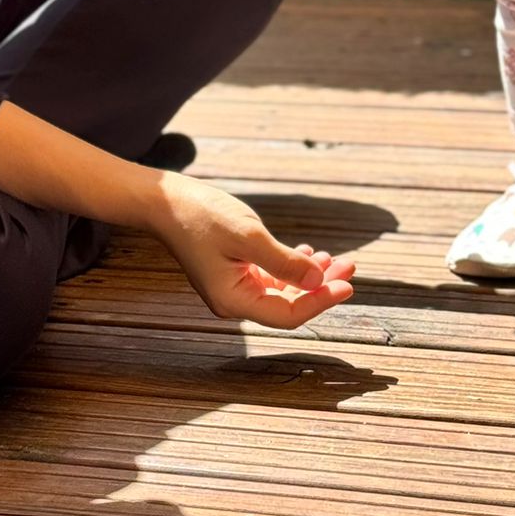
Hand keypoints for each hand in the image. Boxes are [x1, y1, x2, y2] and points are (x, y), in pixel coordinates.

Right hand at [149, 171, 355, 329]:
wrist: (164, 202)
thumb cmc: (201, 215)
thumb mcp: (248, 236)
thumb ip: (284, 262)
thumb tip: (320, 280)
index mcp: (233, 301)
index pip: (288, 314)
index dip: (321, 301)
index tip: (348, 284)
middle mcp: (233, 302)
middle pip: (288, 304)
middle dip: (321, 286)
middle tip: (350, 266)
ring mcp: (231, 288)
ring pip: (282, 290)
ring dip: (309, 275)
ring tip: (334, 257)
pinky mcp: (231, 273)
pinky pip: (269, 278)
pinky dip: (290, 268)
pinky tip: (305, 252)